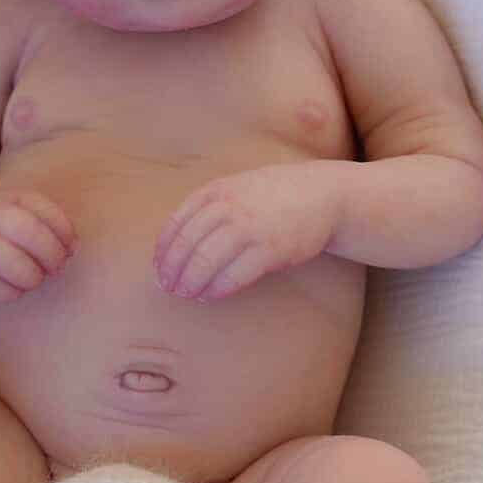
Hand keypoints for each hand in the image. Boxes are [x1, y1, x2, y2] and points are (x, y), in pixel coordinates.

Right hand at [0, 191, 77, 302]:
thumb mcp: (16, 217)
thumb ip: (47, 226)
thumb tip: (73, 250)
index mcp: (9, 198)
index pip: (48, 213)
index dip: (66, 235)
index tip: (68, 249)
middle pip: (33, 234)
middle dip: (52, 257)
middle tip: (54, 269)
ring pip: (21, 267)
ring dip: (33, 278)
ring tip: (29, 278)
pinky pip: (4, 291)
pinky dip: (12, 293)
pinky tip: (6, 286)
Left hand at [153, 163, 340, 301]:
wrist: (323, 194)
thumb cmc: (275, 195)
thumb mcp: (237, 187)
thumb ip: (210, 205)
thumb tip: (179, 239)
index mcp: (216, 190)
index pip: (177, 223)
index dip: (164, 250)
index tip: (159, 268)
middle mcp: (229, 206)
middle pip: (187, 244)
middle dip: (174, 270)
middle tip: (169, 288)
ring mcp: (250, 227)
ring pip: (206, 260)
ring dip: (192, 281)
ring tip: (187, 293)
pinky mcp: (270, 249)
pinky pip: (234, 274)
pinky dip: (217, 288)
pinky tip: (210, 295)